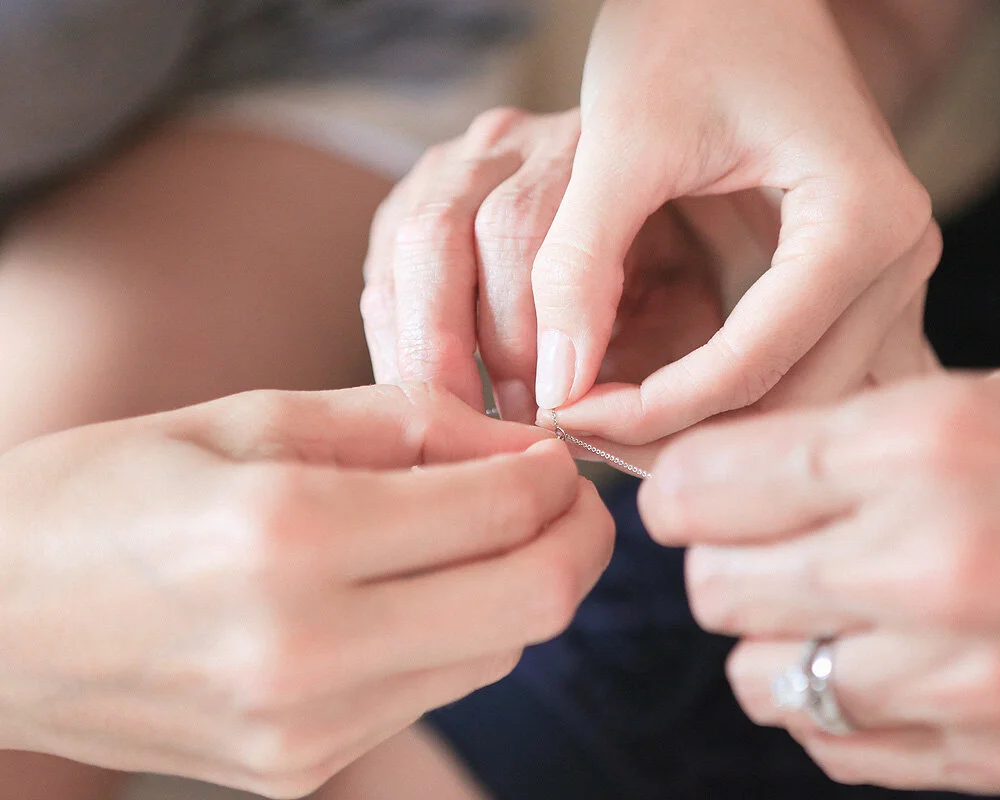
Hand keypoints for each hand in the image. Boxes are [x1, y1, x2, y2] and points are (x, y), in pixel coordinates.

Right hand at [0, 385, 611, 797]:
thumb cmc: (107, 492)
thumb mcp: (249, 417)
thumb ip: (405, 422)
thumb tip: (521, 447)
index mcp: (288, 537)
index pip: (502, 513)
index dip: (558, 476)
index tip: (556, 451)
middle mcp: (306, 650)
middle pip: (532, 606)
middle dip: (577, 540)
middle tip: (565, 494)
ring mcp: (306, 728)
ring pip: (496, 653)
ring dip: (519, 586)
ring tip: (486, 531)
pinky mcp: (300, 767)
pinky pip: (433, 692)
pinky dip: (459, 632)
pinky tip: (419, 589)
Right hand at [361, 109, 736, 467]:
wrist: (671, 208)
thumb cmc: (681, 270)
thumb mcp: (688, 297)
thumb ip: (652, 347)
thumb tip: (585, 419)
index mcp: (590, 142)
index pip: (528, 229)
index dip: (533, 326)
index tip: (554, 405)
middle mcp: (512, 139)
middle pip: (448, 231)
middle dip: (460, 343)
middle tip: (489, 423)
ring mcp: (455, 162)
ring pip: (407, 244)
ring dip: (423, 344)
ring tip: (455, 417)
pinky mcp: (415, 198)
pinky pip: (383, 266)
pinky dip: (396, 336)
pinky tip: (425, 392)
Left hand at [532, 0, 939, 445]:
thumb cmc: (689, 29)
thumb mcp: (622, 139)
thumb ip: (583, 261)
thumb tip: (555, 388)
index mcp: (865, 220)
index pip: (755, 363)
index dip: (652, 408)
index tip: (563, 414)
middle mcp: (898, 261)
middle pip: (792, 404)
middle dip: (681, 435)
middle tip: (578, 434)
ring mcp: (884, 279)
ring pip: (797, 403)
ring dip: (702, 428)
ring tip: (602, 421)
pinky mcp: (849, 284)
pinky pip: (794, 372)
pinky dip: (722, 398)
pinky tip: (645, 398)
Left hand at [640, 349, 999, 792]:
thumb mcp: (970, 399)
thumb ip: (832, 449)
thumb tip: (709, 491)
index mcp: (919, 447)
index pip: (703, 486)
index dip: (680, 485)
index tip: (693, 490)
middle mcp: (930, 567)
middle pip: (716, 588)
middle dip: (718, 559)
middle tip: (758, 539)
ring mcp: (966, 677)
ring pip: (757, 678)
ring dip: (769, 637)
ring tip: (821, 601)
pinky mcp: (999, 754)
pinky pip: (834, 745)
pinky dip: (829, 702)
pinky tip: (872, 658)